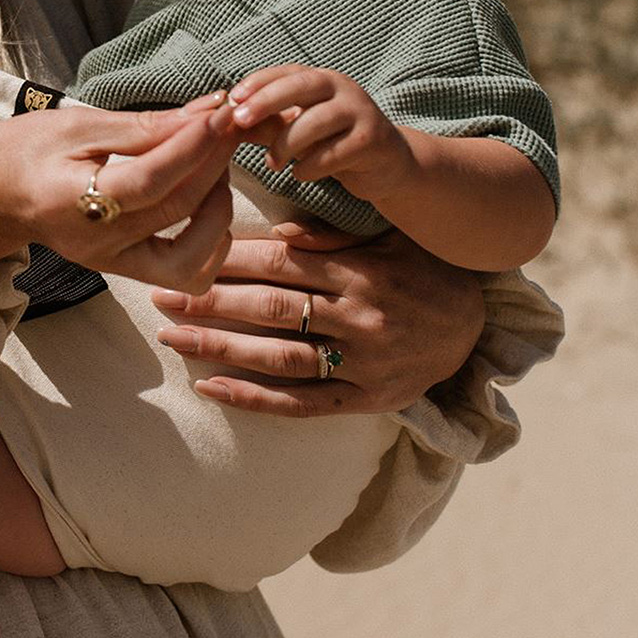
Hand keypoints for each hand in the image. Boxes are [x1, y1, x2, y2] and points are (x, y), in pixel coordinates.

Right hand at [0, 102, 237, 293]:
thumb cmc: (28, 150)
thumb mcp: (77, 125)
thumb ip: (141, 127)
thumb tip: (201, 115)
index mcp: (73, 202)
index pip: (149, 179)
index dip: (192, 146)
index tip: (222, 115)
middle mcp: (98, 244)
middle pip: (177, 210)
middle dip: (215, 163)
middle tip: (231, 124)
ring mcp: (114, 263)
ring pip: (192, 258)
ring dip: (220, 210)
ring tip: (215, 168)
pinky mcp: (127, 269)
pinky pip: (185, 273)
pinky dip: (212, 241)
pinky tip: (208, 203)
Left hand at [150, 218, 485, 416]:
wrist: (477, 329)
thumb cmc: (423, 270)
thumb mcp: (391, 237)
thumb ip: (337, 235)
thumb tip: (281, 233)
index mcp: (363, 271)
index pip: (282, 264)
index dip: (229, 259)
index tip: (188, 253)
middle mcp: (360, 318)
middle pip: (270, 308)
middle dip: (210, 299)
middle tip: (159, 292)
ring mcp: (361, 365)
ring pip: (277, 356)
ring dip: (218, 346)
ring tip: (169, 335)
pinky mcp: (364, 402)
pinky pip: (300, 404)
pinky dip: (252, 399)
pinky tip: (209, 388)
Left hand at [221, 65, 411, 197]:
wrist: (386, 163)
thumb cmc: (333, 142)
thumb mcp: (300, 128)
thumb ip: (268, 123)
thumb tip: (225, 122)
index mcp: (322, 80)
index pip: (286, 73)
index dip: (258, 82)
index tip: (231, 99)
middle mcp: (343, 89)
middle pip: (302, 86)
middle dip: (267, 101)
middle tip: (240, 120)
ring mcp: (361, 113)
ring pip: (317, 121)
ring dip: (287, 143)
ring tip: (272, 163)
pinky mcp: (372, 141)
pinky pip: (335, 153)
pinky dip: (311, 166)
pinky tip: (300, 175)